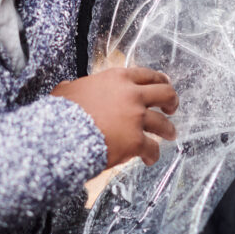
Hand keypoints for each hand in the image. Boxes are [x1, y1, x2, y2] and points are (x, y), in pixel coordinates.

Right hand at [52, 67, 177, 167]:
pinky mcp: (136, 141)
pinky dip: (153, 154)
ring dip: (169, 130)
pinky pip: (152, 149)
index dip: (160, 80)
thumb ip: (75, 87)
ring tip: (170, 134)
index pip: (147, 74)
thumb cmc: (63, 111)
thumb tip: (68, 86)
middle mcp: (132, 95)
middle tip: (171, 108)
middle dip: (172, 101)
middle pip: (165, 93)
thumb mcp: (67, 90)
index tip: (164, 84)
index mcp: (118, 79)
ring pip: (164, 123)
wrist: (62, 134)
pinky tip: (148, 158)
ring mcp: (136, 118)